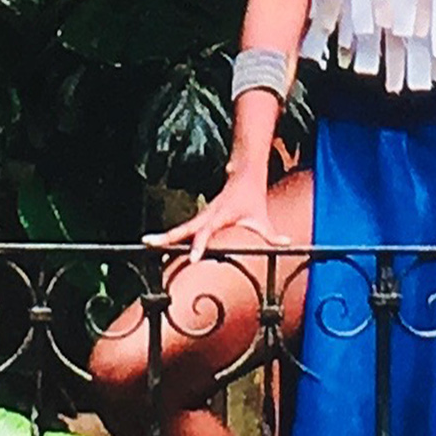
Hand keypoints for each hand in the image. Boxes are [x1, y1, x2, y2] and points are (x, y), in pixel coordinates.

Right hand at [147, 174, 280, 264]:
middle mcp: (206, 216)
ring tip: (146, 244)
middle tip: (149, 244)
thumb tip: (289, 243)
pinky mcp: (199, 219)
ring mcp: (201, 217)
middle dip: (166, 237)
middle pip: (183, 228)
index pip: (207, 232)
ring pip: (179, 228)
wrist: (244, 176)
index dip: (200, 245)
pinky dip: (170, 236)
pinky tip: (158, 245)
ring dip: (163, 237)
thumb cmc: (252, 200)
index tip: (192, 259)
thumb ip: (273, 235)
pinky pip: (182, 229)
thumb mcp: (263, 219)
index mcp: (220, 216)